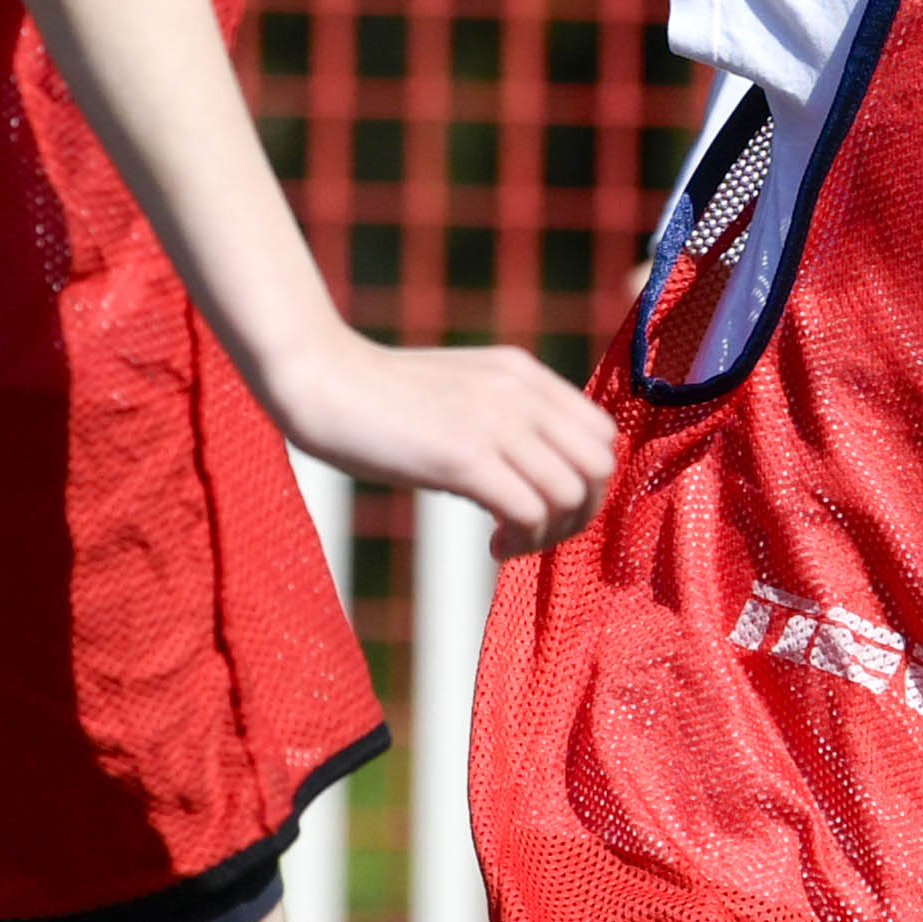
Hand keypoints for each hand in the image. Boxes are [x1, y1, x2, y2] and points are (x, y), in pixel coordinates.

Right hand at [263, 328, 618, 552]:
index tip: (546, 505)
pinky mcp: (465, 457)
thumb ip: (505, 416)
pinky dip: (522, 542)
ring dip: (550, 534)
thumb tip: (539, 472)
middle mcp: (521, 393)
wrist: (320, 380)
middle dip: (580, 513)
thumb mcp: (460, 391)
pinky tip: (493, 548)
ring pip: (573, 494)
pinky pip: (531, 512)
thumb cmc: (379, 397)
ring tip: (510, 543)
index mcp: (524, 373)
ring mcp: (496, 423)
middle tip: (535, 533)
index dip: (586, 480)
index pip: (602, 433)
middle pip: (601, 466)